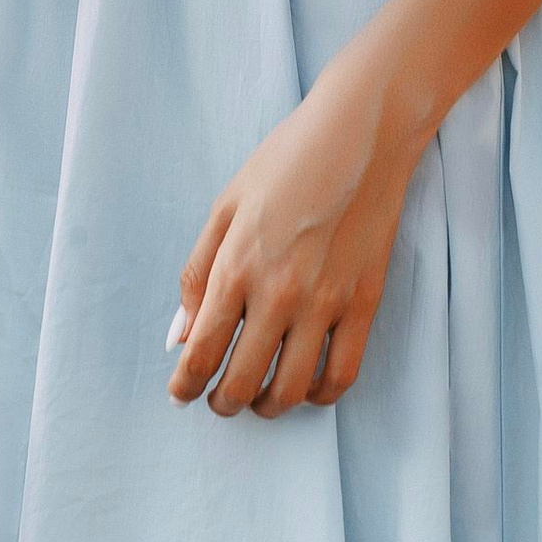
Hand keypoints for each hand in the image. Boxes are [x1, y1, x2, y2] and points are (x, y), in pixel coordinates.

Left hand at [168, 55, 416, 416]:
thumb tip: (178, 336)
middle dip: (222, 402)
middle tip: (218, 399)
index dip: (185, 386)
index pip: (201, 351)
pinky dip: (318, 395)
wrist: (360, 134)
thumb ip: (197, 273)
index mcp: (237, 265)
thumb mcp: (226, 205)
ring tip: (259, 398)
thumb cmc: (285, 161)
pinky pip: (340, 375)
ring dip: (266, 407)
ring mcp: (325, 302)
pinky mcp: (364, 304)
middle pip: (242, 382)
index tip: (181, 393)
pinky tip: (305, 386)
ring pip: (290, 391)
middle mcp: (278, 292)